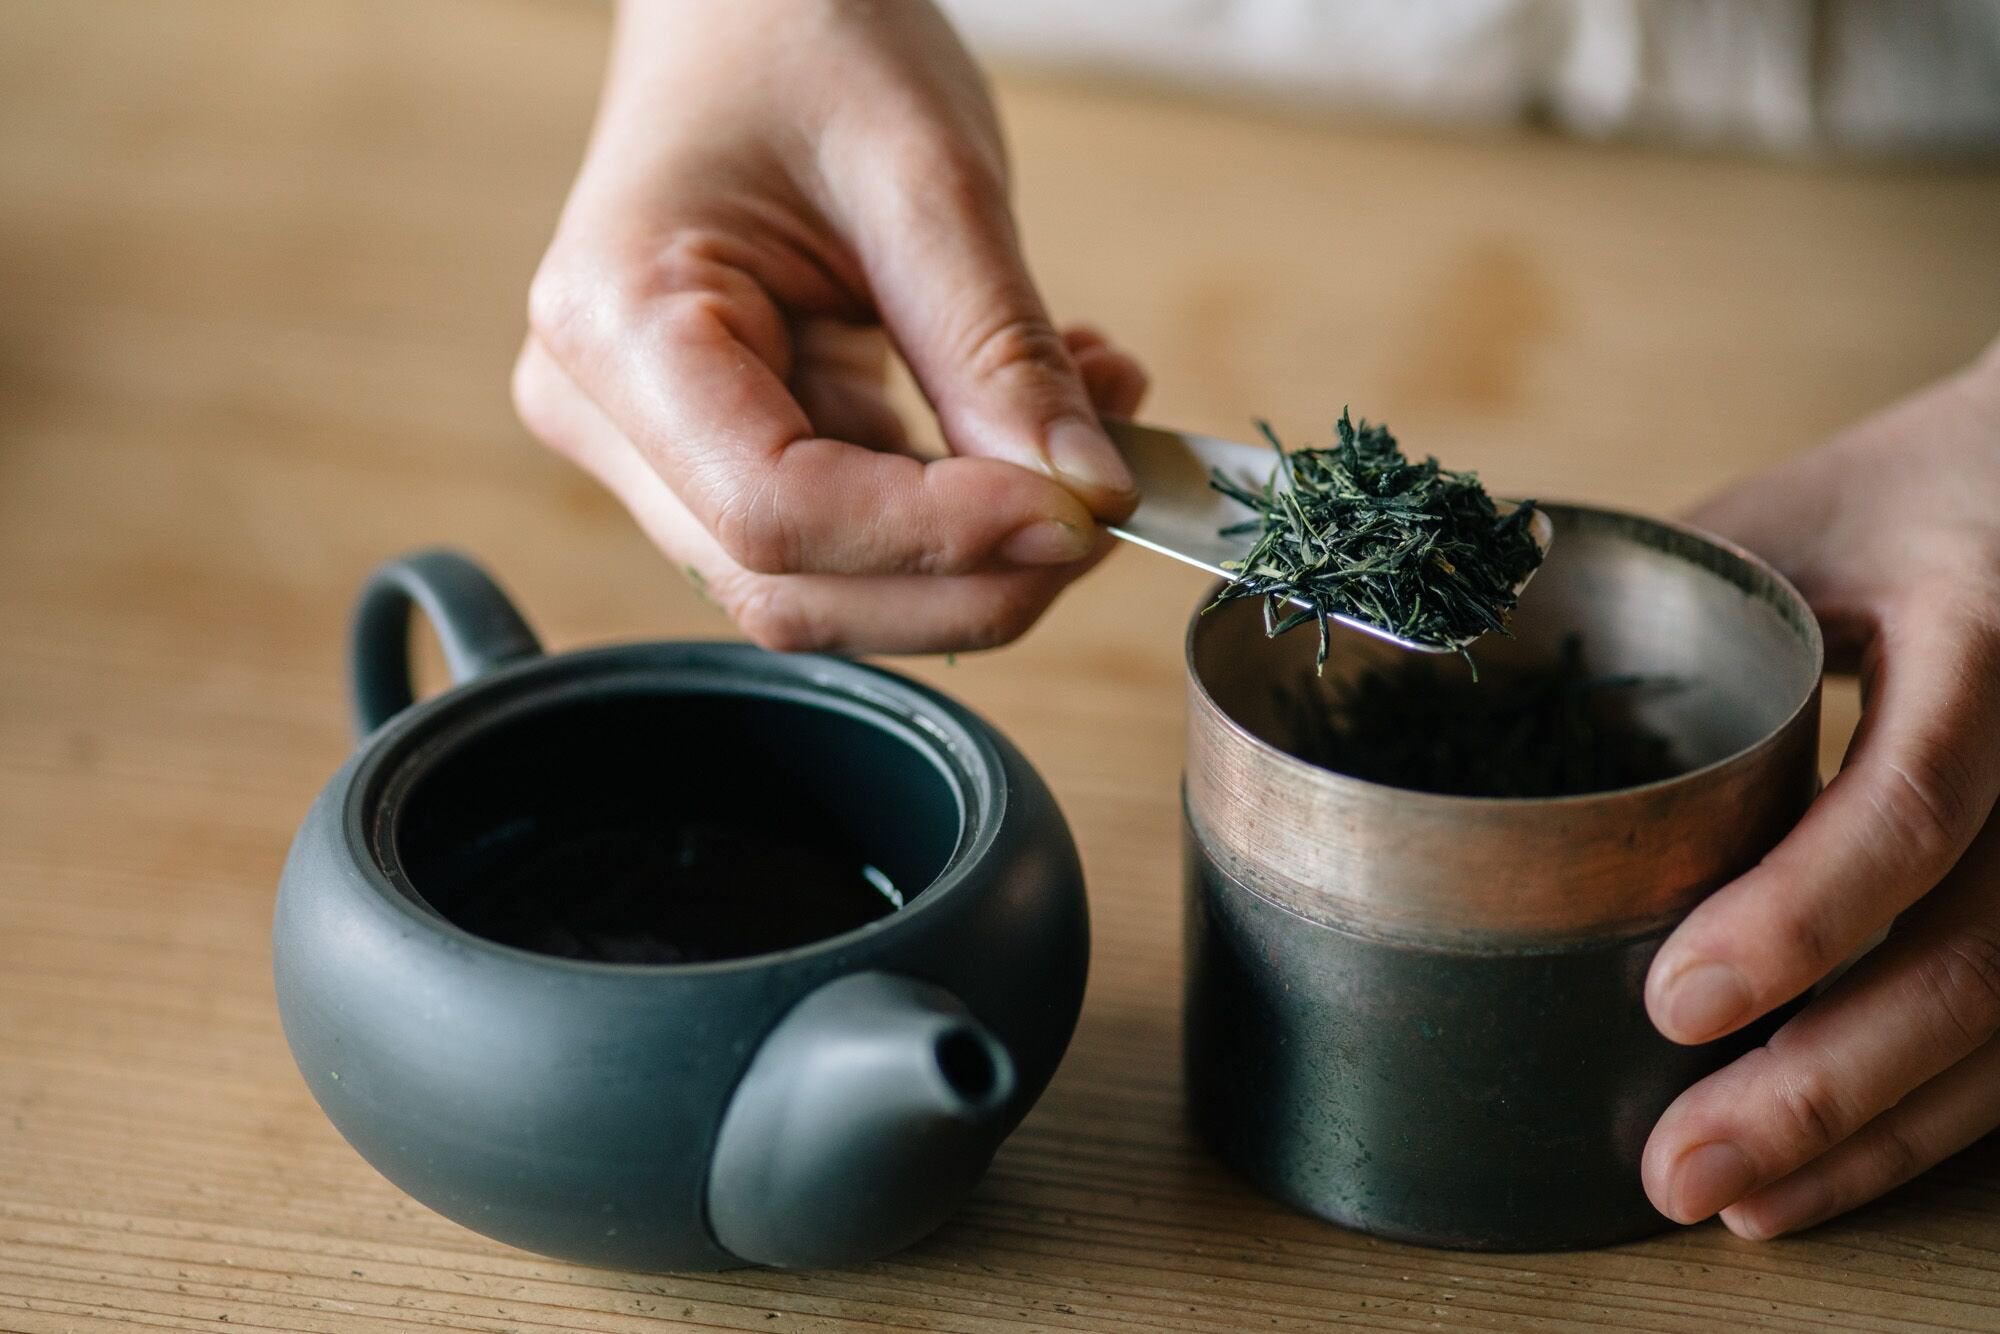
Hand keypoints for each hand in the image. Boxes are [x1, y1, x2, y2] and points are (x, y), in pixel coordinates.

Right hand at [513, 0, 1145, 653]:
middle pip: (792, 584)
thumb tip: (1087, 497)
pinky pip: (847, 537)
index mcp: (618, 324)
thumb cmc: (807, 35)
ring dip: (979, 551)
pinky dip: (961, 511)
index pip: (775, 511)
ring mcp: (651, 445)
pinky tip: (1039, 427)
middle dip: (971, 575)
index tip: (1081, 509)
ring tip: (1092, 425)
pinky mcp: (717, 455)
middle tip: (1108, 497)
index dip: (938, 537)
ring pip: (824, 586)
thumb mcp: (927, 177)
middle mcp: (604, 412)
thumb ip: (1000, 352)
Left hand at [1642, 339, 1999, 1237]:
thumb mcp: (1785, 520)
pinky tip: (1817, 1176)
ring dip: (1868, 1135)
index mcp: (1986, 636)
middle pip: (1975, 956)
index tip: (1674, 997)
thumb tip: (1471, 683)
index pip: (1917, 796)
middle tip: (1680, 1165)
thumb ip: (1669, 614)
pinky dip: (1918, 1121)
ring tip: (1731, 1199)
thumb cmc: (1899, 498)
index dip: (1805, 913)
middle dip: (1822, 1081)